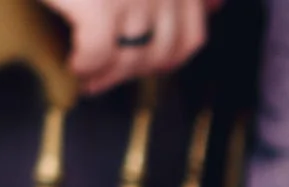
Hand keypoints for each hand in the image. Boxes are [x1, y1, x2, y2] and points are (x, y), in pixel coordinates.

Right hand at [39, 0, 216, 93]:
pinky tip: (73, 64)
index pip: (190, 36)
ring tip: (87, 76)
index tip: (141, 65)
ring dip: (107, 76)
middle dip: (132, 72)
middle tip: (104, 77)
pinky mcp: (100, 5)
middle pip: (162, 53)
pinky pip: (98, 54)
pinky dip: (84, 66)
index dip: (165, 60)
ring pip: (131, 58)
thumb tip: (215, 7)